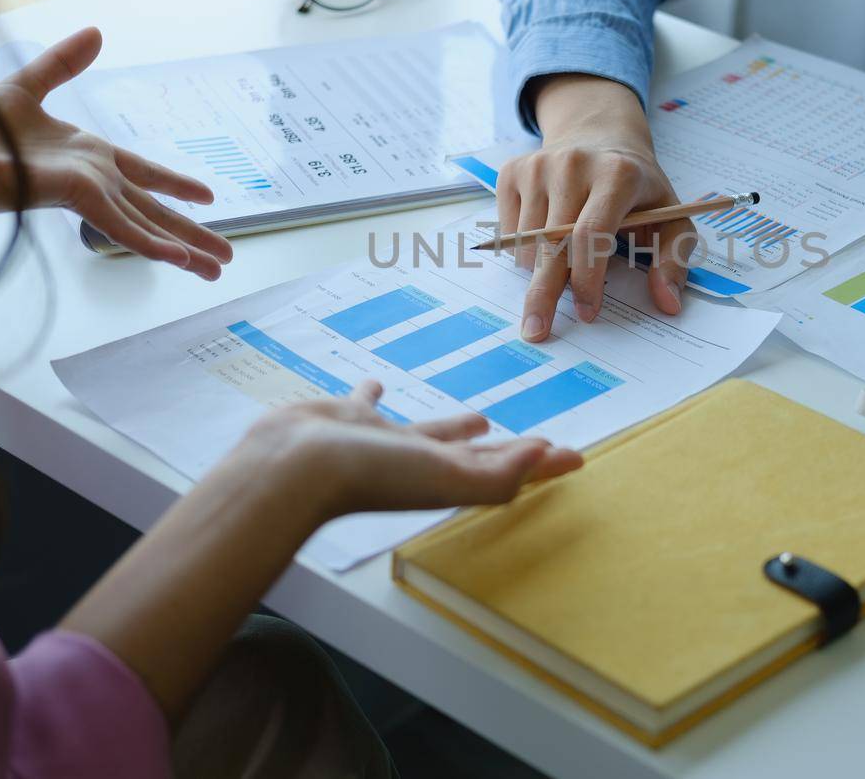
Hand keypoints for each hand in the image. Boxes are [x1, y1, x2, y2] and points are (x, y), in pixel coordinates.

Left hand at [0, 28, 233, 277]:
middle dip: (192, 234)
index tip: (207, 195)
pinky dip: (153, 243)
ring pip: (147, 225)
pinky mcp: (75, 199)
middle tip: (225, 257)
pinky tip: (179, 259)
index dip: (174, 183)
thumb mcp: (21, 86)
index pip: (142, 173)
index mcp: (85, 156)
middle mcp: (92, 179)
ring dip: (185, 249)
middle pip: (153, 209)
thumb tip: (96, 33)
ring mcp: (86, 192)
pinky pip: (123, 225)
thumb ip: (61, 64)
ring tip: (217, 269)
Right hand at [257, 380, 583, 518]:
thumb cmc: (368, 475)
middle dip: (508, 450)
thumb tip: (545, 457)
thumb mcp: (445, 475)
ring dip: (455, 427)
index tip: (574, 457)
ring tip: (480, 417)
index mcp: (447, 477)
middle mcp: (419, 463)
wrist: (291, 467)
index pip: (508, 471)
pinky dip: (374, 395)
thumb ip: (498, 472)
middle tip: (538, 441)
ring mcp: (381, 441)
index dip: (541, 466)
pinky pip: (366, 402)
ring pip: (430, 432)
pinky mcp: (345, 420)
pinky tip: (377, 386)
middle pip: (479, 456)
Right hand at [498, 75, 695, 341]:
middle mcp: (573, 164)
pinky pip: (508, 230)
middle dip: (542, 294)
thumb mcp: (670, 215)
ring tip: (563, 261)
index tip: (587, 313)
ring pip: (527, 242)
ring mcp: (538, 165)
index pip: (591, 234)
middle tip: (536, 331)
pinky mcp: (512, 170)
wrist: (599, 137)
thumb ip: (675, 259)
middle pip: (551, 244)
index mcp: (617, 175)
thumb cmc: (637, 188)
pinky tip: (546, 237)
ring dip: (540, 270)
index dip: (586, 279)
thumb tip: (667, 303)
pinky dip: (523, 249)